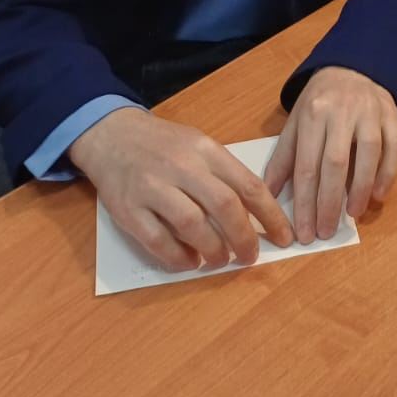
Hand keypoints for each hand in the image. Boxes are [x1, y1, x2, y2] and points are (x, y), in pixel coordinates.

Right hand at [69, 106, 293, 271]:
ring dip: (213, 249)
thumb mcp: (198, 144)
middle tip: (250, 257)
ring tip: (220, 260)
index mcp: (206, 149)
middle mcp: (182, 165)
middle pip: (224, 205)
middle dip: (244, 238)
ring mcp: (153, 186)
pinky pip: (157, 240)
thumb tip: (255, 214)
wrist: (112, 134)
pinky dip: (177, 257)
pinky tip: (189, 262)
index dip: (271, 215)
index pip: (248, 184)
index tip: (284, 237)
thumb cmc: (163, 144)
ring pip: (192, 224)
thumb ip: (223, 174)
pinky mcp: (129, 208)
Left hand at [263, 67, 396, 243]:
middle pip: (335, 162)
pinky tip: (378, 194)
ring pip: (368, 152)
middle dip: (329, 202)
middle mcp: (340, 110)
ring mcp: (369, 111)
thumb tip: (268, 195)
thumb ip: (284, 158)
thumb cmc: (320, 101)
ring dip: (360, 188)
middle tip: (325, 232)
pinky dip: (388, 172)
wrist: (352, 67)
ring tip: (352, 215)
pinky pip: (394, 145)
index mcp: (311, 113)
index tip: (304, 232)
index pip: (307, 165)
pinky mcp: (391, 113)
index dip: (305, 202)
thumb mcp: (295, 122)